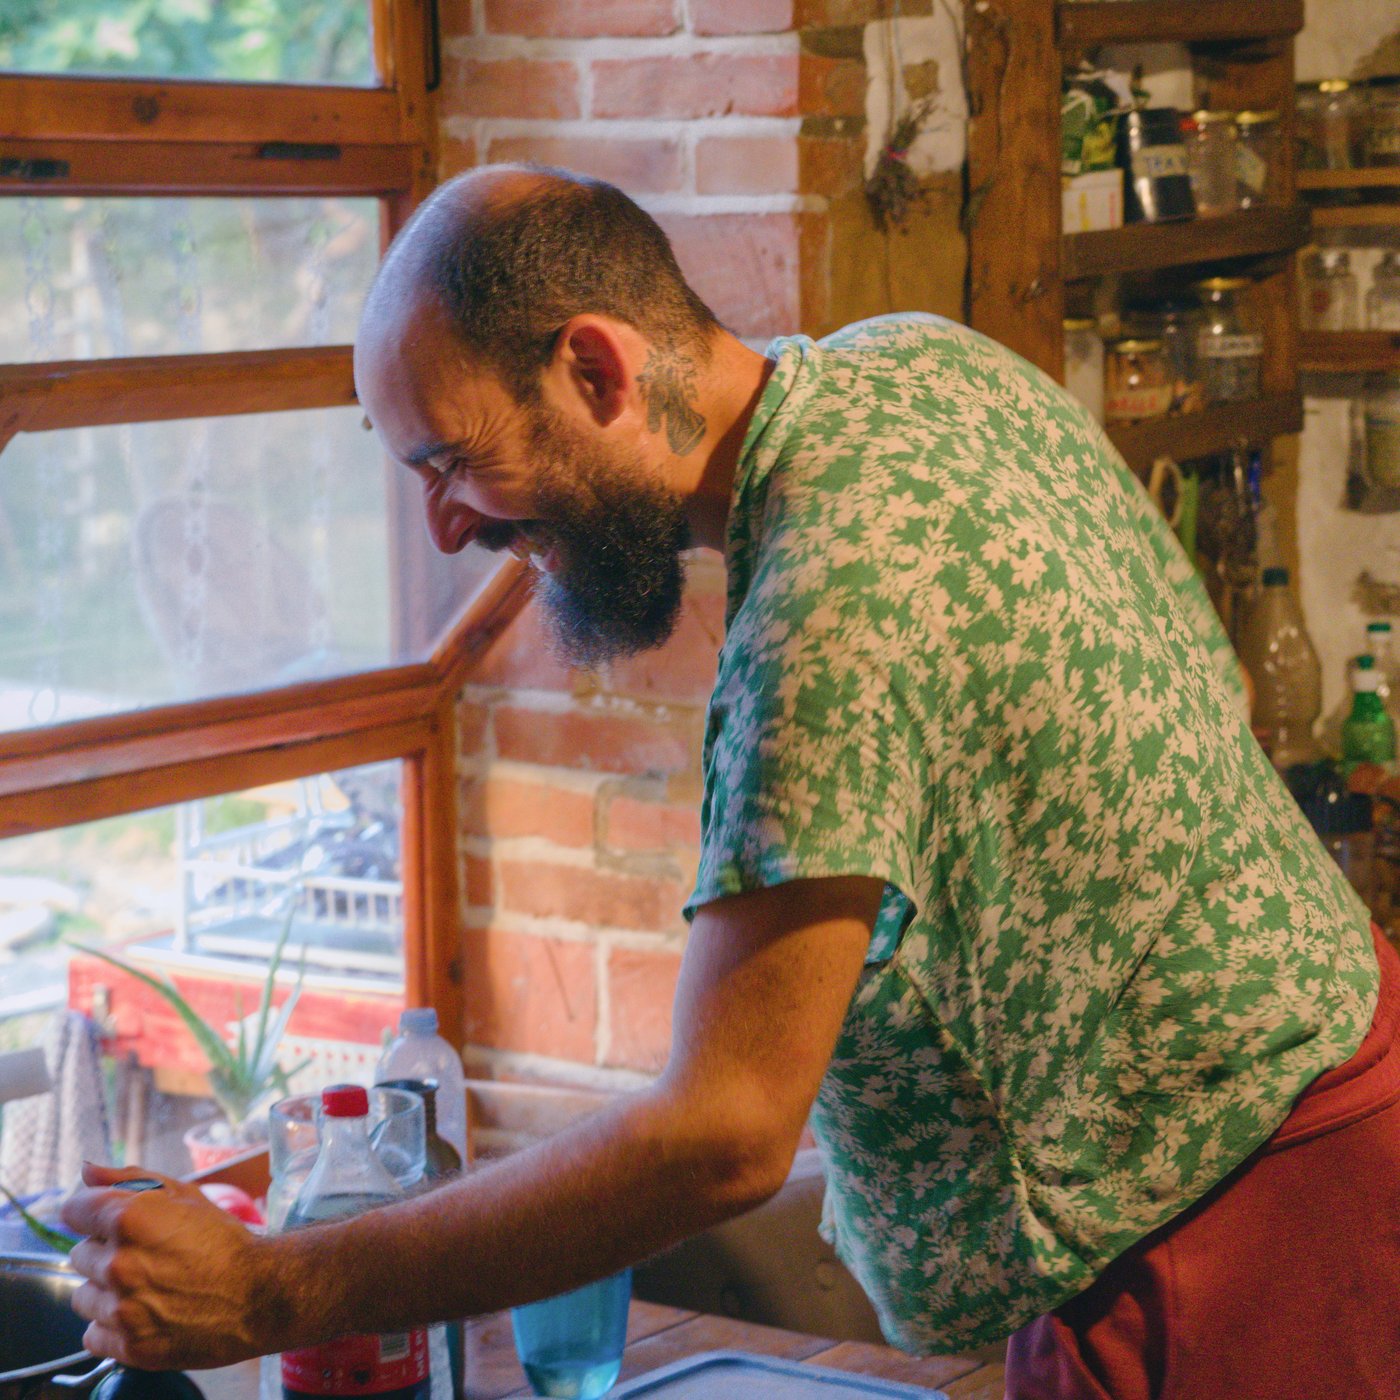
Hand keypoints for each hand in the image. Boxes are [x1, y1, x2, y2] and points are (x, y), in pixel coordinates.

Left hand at [61, 1163, 283, 1369]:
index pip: (74, 1210)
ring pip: (83, 1296)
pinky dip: (111, 1325)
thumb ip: (129, 1179)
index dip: (92, 1213)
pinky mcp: (128, 1345)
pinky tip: (142, 1313)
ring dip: (105, 1291)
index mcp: (129, 1219)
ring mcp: (121, 1308)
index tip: (108, 1222)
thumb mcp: (185, 1194)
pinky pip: (93, 1333)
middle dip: (106, 1252)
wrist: (258, 1294)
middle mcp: (118, 1263)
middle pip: (79, 1254)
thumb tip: (88, 1172)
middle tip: (145, 1255)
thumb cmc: (224, 1241)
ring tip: (144, 1287)